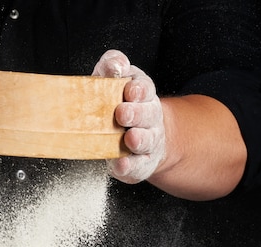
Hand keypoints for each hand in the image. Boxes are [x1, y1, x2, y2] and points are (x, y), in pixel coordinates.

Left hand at [92, 50, 165, 183]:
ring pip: (147, 140)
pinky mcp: (140, 163)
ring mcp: (148, 141)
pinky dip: (130, 166)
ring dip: (138, 139)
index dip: (138, 89)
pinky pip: (138, 166)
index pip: (144, 87)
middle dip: (137, 113)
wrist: (132, 133)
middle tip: (122, 113)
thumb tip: (116, 65)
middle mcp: (149, 117)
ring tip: (129, 138)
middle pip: (148, 114)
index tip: (129, 91)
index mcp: (142, 93)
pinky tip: (120, 164)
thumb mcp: (111, 81)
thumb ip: (110, 67)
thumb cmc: (114, 103)